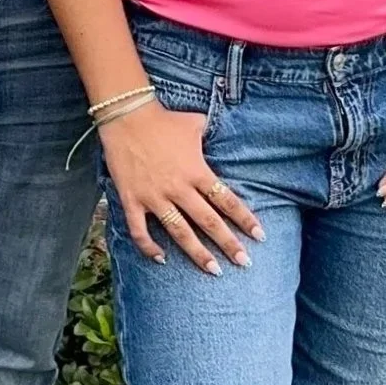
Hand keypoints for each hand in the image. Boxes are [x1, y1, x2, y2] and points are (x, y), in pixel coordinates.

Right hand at [100, 103, 263, 275]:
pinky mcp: (132, 199)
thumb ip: (209, 133)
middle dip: (228, 244)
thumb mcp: (194, 123)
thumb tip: (220, 134)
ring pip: (180, 231)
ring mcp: (154, 196)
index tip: (260, 236)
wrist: (126, 115)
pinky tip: (161, 259)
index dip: (245, 219)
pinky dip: (149, 247)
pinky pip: (140, 229)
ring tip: (213, 270)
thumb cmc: (162, 119)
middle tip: (244, 262)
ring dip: (197, 253)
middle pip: (208, 221)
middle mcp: (178, 188)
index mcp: (196, 171)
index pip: (226, 200)